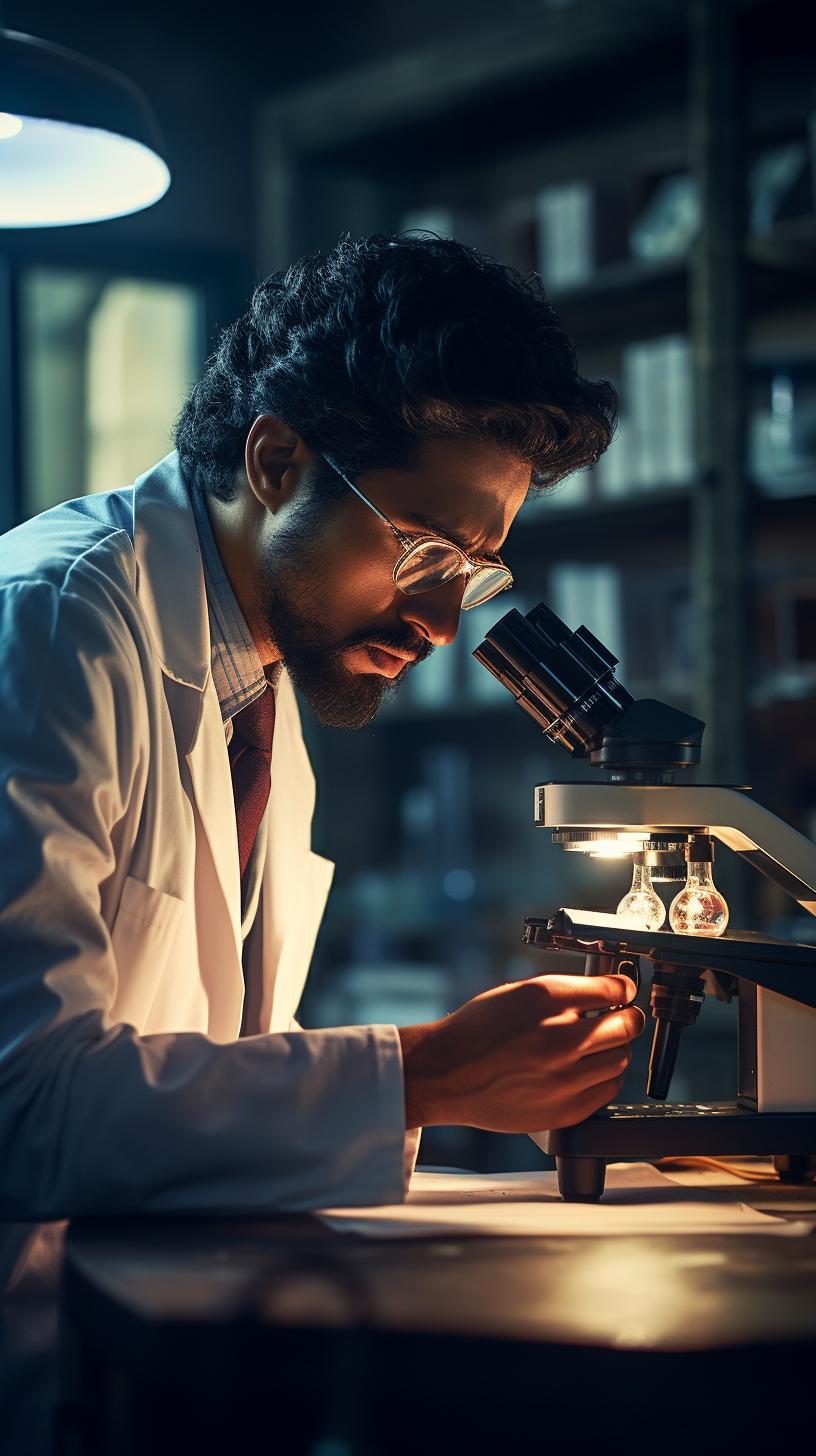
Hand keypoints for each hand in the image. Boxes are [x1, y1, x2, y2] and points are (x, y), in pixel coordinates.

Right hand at [398, 974, 643, 1131]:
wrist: (446, 1073)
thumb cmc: (476, 1031)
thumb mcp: (517, 992)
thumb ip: (563, 992)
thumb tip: (603, 991)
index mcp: (546, 1000)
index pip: (612, 989)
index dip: (622, 988)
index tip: (623, 992)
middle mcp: (558, 1037)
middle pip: (626, 1025)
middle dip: (628, 1018)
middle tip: (623, 1018)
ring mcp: (563, 1077)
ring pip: (620, 1059)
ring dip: (615, 1049)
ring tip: (598, 1046)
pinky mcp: (564, 1110)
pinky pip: (607, 1091)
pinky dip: (603, 1078)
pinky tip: (586, 1071)